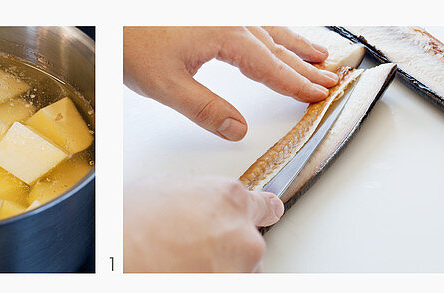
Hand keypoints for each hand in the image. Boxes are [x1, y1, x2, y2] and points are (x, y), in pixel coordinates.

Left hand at [124, 26, 336, 139]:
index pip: (270, 67)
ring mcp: (220, 12)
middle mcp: (228, 19)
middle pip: (277, 47)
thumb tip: (238, 130)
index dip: (297, 84)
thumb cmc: (130, 41)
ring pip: (270, 31)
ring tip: (321, 57)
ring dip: (297, 45)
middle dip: (307, 66)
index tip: (319, 95)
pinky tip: (280, 39)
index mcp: (224, 35)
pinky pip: (255, 23)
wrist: (110, 16)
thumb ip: (206, 110)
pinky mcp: (209, 13)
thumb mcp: (166, 86)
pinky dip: (275, 33)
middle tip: (333, 80)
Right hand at [124, 176, 282, 272]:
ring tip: (189, 261)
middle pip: (251, 240)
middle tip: (199, 245)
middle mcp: (243, 231)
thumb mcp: (171, 187)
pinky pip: (233, 287)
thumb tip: (206, 203)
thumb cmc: (133, 222)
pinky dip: (218, 283)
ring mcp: (241, 264)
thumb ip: (203, 195)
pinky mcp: (230, 291)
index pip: (266, 206)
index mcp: (231, 197)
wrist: (121, 256)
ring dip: (226, 266)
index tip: (268, 214)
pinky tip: (190, 275)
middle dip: (231, 244)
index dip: (263, 212)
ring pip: (245, 267)